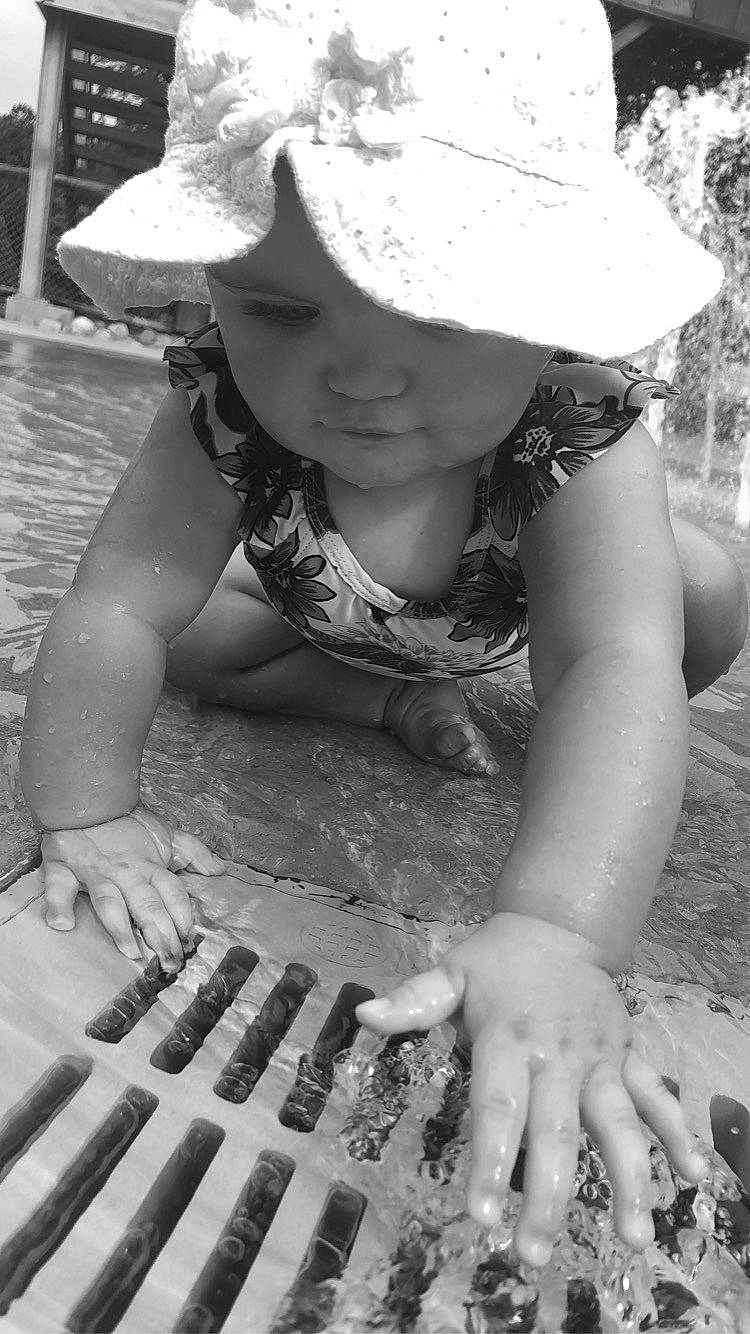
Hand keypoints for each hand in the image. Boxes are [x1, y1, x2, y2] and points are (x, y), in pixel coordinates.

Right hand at [40, 805, 223, 970]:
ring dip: (120, 928)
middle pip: (146, 905)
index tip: (189, 940)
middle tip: (170, 962)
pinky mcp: (63, 868)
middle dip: (160, 934)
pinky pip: (58, 888)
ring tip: (132, 952)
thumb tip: (221, 870)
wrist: (88, 800)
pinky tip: (63, 925)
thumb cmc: (128, 823)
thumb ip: (195, 852)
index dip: (182, 916)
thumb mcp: (167, 835)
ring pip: (109, 903)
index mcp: (149, 866)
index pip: (171, 893)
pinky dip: (58, 905)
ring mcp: (95, 872)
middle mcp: (125, 872)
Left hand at [356, 912, 707, 1267]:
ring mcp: (600, 1058)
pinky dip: (678, 1133)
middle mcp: (558, 1055)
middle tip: (533, 1251)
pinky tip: (692, 1177)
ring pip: (618, 1123)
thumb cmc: (497, 961)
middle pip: (556, 1132)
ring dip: (627, 1179)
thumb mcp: (450, 972)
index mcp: (509, 1038)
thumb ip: (413, 1002)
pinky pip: (656, 1097)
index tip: (481, 1213)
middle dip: (547, 1195)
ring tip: (633, 1237)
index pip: (498, 1107)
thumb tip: (364, 1015)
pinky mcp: (628, 1057)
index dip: (489, 1160)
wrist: (560, 926)